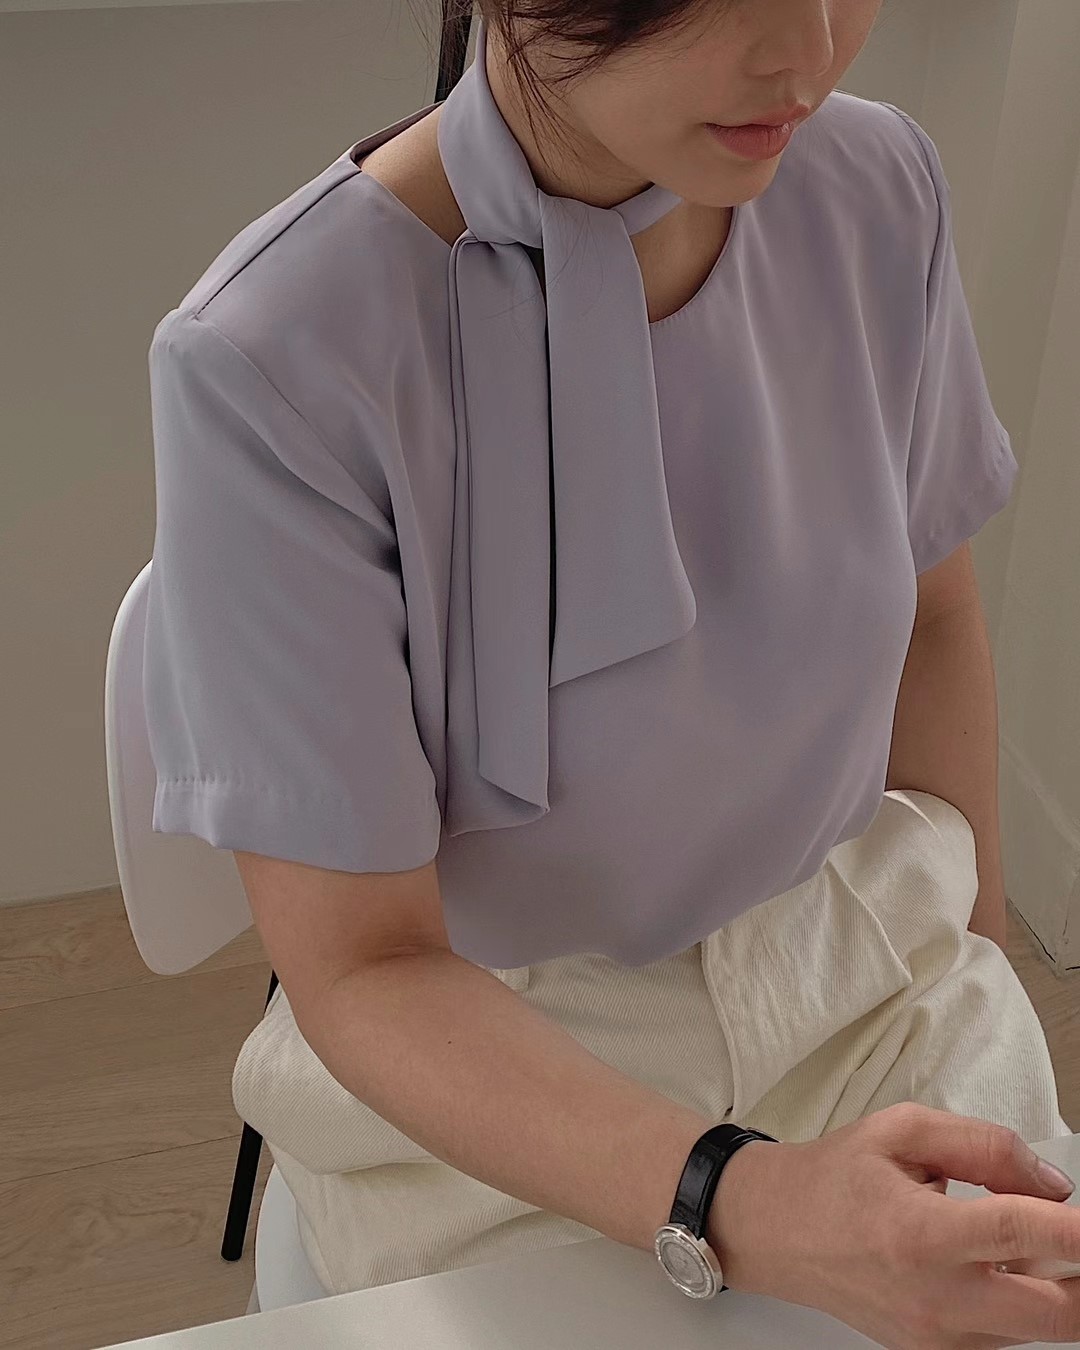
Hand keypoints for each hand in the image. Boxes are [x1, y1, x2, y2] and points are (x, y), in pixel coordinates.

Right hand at [707, 1101, 1079, 1347]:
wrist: (776, 1231)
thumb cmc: (833, 1176)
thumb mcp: (901, 1130)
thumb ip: (983, 1145)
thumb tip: (1052, 1184)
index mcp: (920, 1233)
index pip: (1023, 1234)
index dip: (1077, 1230)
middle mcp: (935, 1298)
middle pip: (1058, 1315)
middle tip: (1076, 1236)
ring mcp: (937, 1337)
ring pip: (1038, 1328)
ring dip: (1052, 1286)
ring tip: (1014, 1238)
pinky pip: (1005, 1336)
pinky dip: (1018, 1301)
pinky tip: (990, 1263)